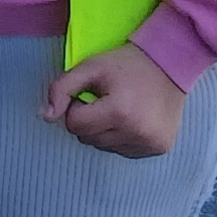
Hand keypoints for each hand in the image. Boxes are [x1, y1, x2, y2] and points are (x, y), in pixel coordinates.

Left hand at [43, 41, 189, 158]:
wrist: (171, 65)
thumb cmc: (127, 64)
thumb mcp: (91, 67)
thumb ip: (62, 88)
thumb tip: (45, 116)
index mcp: (119, 111)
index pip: (75, 125)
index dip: (77, 107)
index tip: (91, 93)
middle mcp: (136, 133)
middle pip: (88, 139)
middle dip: (90, 120)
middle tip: (106, 99)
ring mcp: (149, 144)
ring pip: (104, 147)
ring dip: (105, 131)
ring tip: (121, 107)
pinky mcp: (159, 149)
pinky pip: (124, 152)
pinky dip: (122, 138)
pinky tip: (133, 119)